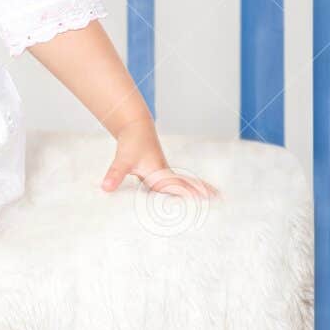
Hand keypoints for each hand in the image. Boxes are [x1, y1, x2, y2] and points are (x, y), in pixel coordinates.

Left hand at [101, 119, 219, 198]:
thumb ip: (115, 174)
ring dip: (197, 190)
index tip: (208, 203)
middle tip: (223, 200)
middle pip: (188, 186)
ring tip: (215, 196)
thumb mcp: (122, 160)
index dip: (192, 197)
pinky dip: (183, 189)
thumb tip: (106, 188)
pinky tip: (186, 196)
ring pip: (183, 184)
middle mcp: (165, 174)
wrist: (135, 126)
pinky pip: (173, 185)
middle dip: (203, 193)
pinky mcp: (158, 173)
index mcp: (161, 175)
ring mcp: (164, 174)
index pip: (179, 189)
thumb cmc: (131, 142)